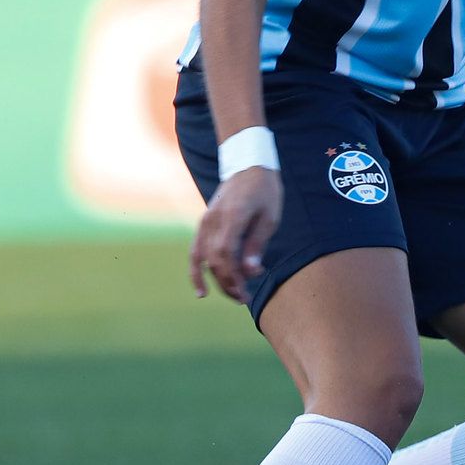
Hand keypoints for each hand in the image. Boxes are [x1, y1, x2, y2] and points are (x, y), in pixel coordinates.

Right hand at [188, 166, 282, 301]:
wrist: (248, 167)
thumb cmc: (265, 191)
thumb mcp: (270, 216)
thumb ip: (258, 243)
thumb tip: (252, 270)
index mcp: (232, 216)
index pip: (225, 252)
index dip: (233, 275)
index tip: (245, 291)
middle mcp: (213, 220)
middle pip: (214, 259)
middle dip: (228, 282)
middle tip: (244, 298)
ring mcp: (205, 222)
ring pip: (203, 259)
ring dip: (217, 280)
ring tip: (234, 296)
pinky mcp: (203, 224)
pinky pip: (195, 251)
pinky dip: (196, 271)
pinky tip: (202, 291)